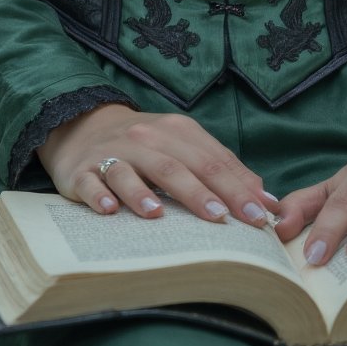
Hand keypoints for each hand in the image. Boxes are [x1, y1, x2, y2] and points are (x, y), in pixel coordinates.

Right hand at [36, 103, 281, 232]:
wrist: (83, 127)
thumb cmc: (145, 145)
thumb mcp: (184, 146)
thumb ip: (222, 168)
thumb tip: (265, 198)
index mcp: (176, 132)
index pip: (212, 160)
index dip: (238, 187)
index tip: (261, 214)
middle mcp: (145, 139)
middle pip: (176, 166)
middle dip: (203, 193)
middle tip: (225, 219)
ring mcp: (112, 155)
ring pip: (131, 171)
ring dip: (145, 193)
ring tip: (161, 215)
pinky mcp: (81, 172)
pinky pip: (90, 183)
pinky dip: (100, 195)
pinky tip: (110, 210)